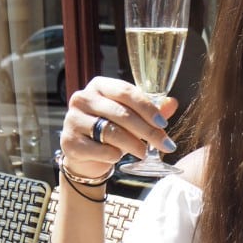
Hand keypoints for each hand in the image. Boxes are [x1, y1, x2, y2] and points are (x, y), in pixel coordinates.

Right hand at [59, 76, 178, 182]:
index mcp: (99, 85)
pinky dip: (114, 155)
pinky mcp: (70, 142)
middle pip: (121, 114)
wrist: (86, 156)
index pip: (126, 92)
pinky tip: (118, 157)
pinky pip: (100, 150)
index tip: (163, 124)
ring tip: (144, 152)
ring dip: (133, 144)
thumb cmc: (110, 131)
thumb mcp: (131, 118)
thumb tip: (172, 103)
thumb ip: (151, 111)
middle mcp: (83, 98)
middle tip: (164, 144)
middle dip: (147, 131)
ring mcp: (73, 120)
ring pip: (111, 132)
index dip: (147, 108)